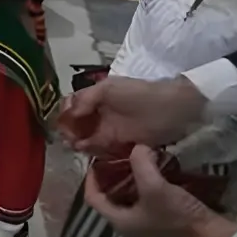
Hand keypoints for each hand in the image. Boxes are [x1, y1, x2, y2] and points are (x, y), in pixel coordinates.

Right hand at [58, 76, 205, 154]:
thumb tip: (69, 114)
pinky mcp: (116, 142)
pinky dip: (87, 148)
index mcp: (95, 95)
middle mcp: (98, 111)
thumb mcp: (109, 89)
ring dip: (74, 139)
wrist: (172, 110)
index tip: (64, 120)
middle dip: (67, 128)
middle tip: (67, 135)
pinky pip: (96, 146)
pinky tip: (82, 148)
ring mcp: (107, 128)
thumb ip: (86, 99)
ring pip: (82, 135)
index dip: (64, 112)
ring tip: (73, 143)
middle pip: (74, 121)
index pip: (71, 104)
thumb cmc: (139, 95)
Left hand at [84, 145, 236, 236]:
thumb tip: (137, 147)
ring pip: (129, 199)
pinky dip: (146, 187)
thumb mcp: (155, 187)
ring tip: (136, 161)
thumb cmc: (176, 216)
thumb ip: (141, 165)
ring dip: (131, 181)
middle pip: (110, 198)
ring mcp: (145, 227)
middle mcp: (127, 226)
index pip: (92, 197)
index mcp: (118, 221)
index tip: (96, 160)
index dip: (91, 178)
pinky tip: (155, 174)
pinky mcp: (162, 224)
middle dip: (112, 177)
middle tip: (118, 157)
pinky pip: (146, 202)